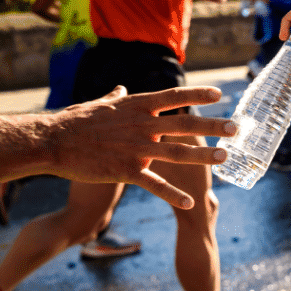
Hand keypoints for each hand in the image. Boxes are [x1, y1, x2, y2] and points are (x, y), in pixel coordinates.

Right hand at [50, 86, 236, 208]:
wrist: (53, 142)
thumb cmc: (73, 122)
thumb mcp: (97, 105)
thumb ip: (114, 98)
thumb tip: (120, 89)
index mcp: (137, 105)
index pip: (175, 97)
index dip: (199, 95)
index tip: (220, 94)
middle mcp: (142, 124)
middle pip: (186, 124)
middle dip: (214, 126)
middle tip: (237, 128)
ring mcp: (137, 148)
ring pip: (178, 153)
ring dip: (204, 156)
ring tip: (225, 157)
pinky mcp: (127, 171)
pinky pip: (156, 184)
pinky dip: (174, 194)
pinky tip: (190, 201)